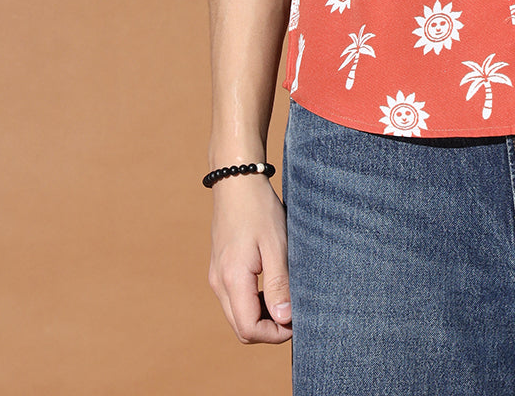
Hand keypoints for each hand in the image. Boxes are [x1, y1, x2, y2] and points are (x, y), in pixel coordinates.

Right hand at [208, 176, 292, 343]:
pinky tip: (272, 287)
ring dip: (262, 316)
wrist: (237, 181)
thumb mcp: (276, 245)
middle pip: (242, 328)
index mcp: (232, 279)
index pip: (249, 329)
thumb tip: (284, 320)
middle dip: (269, 329)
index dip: (275, 334)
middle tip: (295, 312)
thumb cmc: (259, 210)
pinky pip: (234, 300)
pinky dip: (253, 303)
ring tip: (286, 297)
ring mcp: (216, 277)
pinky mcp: (219, 269)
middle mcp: (218, 283)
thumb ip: (279, 284)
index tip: (297, 320)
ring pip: (237, 315)